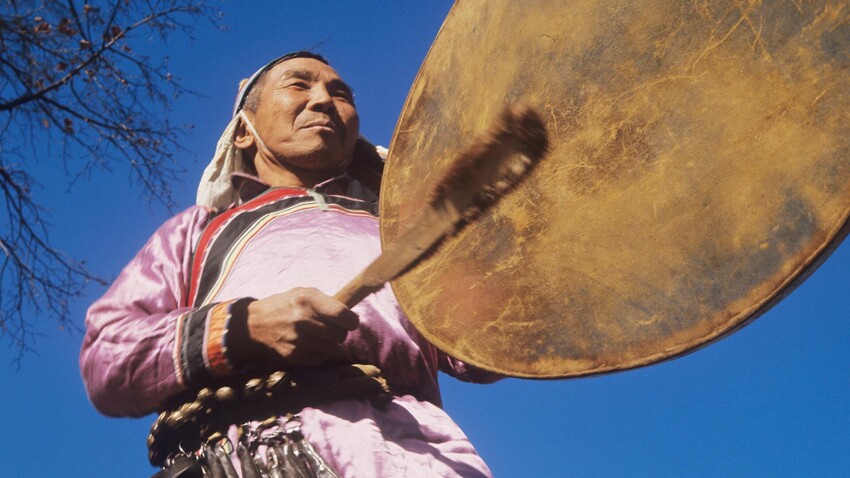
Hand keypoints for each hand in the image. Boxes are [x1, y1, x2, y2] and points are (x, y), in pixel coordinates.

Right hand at [244, 287, 358, 365]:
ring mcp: (297, 339)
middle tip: (330, 329)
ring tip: (318, 337)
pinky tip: (309, 345)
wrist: (254, 323)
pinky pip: (320, 359)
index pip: (342, 315)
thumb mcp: (304, 293)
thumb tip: (352, 317)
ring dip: (329, 345)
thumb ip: (327, 302)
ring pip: (332, 349)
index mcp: (307, 299)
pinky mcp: (293, 355)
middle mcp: (302, 319)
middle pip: (340, 335)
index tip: (349, 322)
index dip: (351, 321)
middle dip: (340, 333)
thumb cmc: (285, 305)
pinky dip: (319, 354)